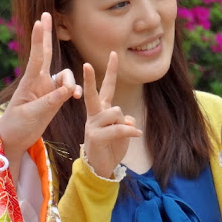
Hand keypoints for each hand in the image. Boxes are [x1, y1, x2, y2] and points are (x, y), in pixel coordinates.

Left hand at [0, 12, 81, 177]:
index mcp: (30, 82)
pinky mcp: (53, 97)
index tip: (39, 21)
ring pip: (65, 75)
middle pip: (45, 53)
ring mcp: (46, 88)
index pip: (37, 56)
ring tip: (73, 95)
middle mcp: (39, 81)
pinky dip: (74, 90)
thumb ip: (51, 101)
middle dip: (46, 34)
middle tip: (45, 15)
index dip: (39, 39)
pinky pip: (68, 88)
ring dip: (71, 82)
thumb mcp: (33, 115)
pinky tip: (77, 97)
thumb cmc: (17, 126)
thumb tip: (69, 89)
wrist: (14, 139)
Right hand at [83, 52, 142, 178]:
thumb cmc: (111, 146)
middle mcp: (94, 114)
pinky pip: (118, 128)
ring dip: (124, 124)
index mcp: (100, 110)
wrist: (101, 167)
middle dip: (89, 79)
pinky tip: (136, 134)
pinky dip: (130, 132)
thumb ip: (125, 120)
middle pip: (94, 93)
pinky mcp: (96, 136)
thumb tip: (127, 122)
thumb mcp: (121, 130)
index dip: (110, 71)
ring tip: (121, 135)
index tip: (113, 54)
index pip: (106, 87)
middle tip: (85, 64)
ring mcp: (93, 125)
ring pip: (116, 112)